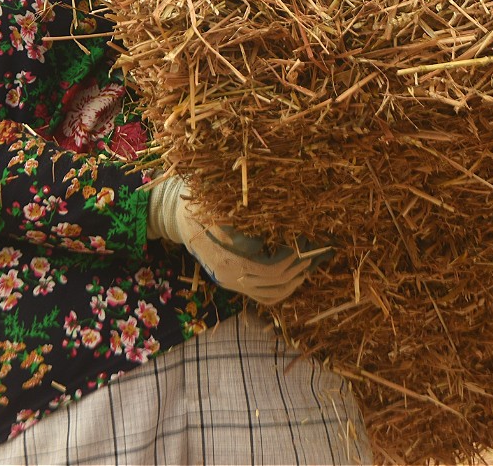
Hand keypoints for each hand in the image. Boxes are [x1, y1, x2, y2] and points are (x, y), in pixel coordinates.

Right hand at [146, 176, 313, 304]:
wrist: (177, 217)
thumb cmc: (200, 200)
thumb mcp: (218, 196)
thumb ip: (244, 203)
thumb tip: (280, 206)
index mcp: (228, 255)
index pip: (271, 266)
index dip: (293, 254)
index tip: (305, 237)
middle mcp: (230, 274)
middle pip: (276, 280)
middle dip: (300, 265)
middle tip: (315, 248)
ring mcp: (231, 282)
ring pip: (272, 294)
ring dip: (295, 280)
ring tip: (310, 263)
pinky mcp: (233, 284)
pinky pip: (264, 297)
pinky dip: (284, 290)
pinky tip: (296, 276)